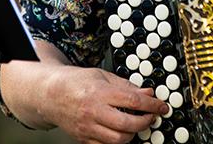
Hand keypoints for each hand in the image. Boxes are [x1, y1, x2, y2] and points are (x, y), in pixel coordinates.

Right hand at [40, 65, 169, 143]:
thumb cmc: (75, 82)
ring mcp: (88, 127)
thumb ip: (126, 85)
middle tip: (151, 117)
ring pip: (118, 139)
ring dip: (133, 134)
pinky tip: (121, 132)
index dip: (152, 105)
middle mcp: (94, 111)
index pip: (134, 101)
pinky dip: (117, 142)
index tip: (162, 107)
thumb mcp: (102, 75)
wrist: (50, 94)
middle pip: (128, 124)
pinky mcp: (83, 138)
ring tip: (136, 125)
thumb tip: (148, 92)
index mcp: (100, 92)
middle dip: (145, 122)